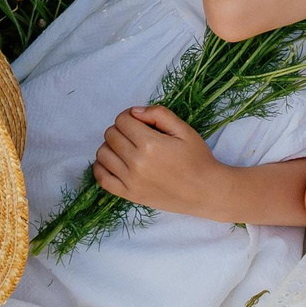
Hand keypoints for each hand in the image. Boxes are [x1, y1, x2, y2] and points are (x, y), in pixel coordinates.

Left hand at [92, 107, 227, 220]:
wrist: (204, 191)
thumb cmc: (197, 158)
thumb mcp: (184, 130)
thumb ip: (159, 114)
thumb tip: (135, 112)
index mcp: (150, 144)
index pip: (122, 120)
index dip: (129, 116)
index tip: (140, 121)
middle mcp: (136, 162)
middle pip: (111, 135)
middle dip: (121, 129)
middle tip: (136, 134)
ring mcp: (130, 180)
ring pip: (103, 154)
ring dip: (111, 146)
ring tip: (126, 147)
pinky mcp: (128, 194)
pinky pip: (102, 178)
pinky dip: (101, 167)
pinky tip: (114, 162)